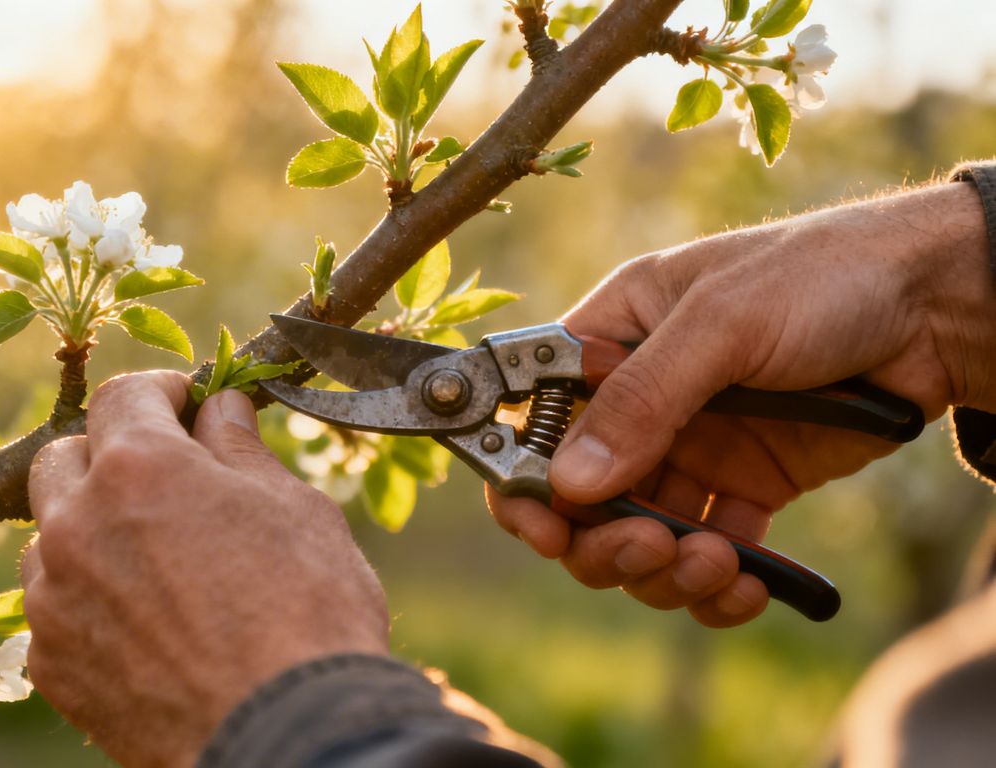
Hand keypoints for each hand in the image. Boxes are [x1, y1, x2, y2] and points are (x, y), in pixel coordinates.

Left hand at [20, 372, 388, 766]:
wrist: (286, 736)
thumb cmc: (307, 612)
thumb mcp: (295, 509)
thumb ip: (241, 449)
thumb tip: (220, 409)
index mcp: (140, 467)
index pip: (122, 395)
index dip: (159, 391)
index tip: (184, 403)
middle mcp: (77, 523)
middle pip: (64, 458)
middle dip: (110, 454)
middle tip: (165, 477)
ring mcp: (54, 598)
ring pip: (49, 535)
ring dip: (89, 529)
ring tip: (152, 557)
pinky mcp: (51, 664)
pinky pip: (52, 608)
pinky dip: (86, 598)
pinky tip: (141, 620)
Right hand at [489, 182, 995, 626]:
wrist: (944, 306)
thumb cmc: (827, 275)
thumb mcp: (725, 322)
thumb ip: (644, 399)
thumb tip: (566, 483)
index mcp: (613, 335)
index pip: (533, 414)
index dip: (520, 474)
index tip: (539, 523)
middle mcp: (641, 396)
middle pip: (579, 495)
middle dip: (601, 540)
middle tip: (645, 549)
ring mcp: (692, 445)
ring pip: (636, 535)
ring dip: (660, 569)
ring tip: (712, 565)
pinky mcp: (745, 486)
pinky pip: (706, 553)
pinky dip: (715, 584)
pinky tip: (745, 587)